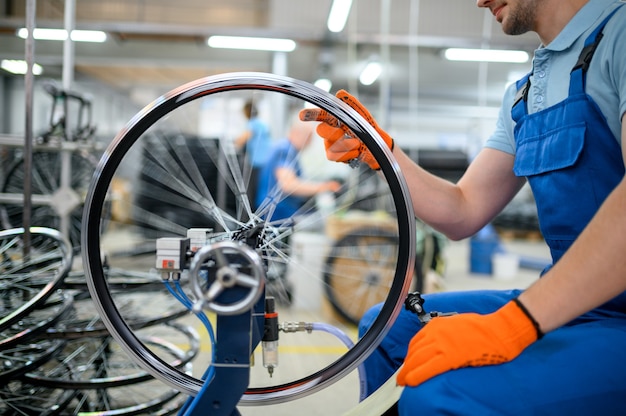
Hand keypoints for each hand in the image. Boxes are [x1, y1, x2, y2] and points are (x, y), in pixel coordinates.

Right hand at [299, 90, 393, 169]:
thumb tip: (340, 93)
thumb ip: (352, 104)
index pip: (320, 114)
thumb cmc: (366, 128)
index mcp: (334, 117)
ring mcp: (329, 143)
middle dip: (333, 133)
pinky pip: (333, 156)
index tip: (302, 116)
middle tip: (345, 132)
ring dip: (346, 145)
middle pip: (321, 130)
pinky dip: (347, 154)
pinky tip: (356, 151)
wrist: (376, 145)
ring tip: (358, 143)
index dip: (311, 114)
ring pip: (330, 145)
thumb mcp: (362, 115)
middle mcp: (328, 129)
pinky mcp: (333, 155)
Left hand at [396, 299, 541, 386]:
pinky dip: (417, 375)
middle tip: (402, 376)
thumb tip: (436, 346)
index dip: (410, 356)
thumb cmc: (484, 328)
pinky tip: (411, 382)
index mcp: (437, 324)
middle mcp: (436, 332)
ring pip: (417, 360)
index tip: (407, 364)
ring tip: (405, 382)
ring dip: (408, 373)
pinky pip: (428, 368)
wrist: (500, 330)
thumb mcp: (456, 324)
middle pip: (414, 352)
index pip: (416, 342)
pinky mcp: (451, 356)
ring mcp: (442, 344)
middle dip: (406, 366)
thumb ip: (443, 333)